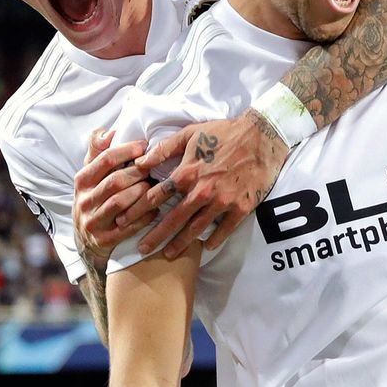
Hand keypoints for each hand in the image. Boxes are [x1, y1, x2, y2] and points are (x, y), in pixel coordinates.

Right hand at [74, 129, 154, 266]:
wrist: (86, 241)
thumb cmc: (95, 199)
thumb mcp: (90, 176)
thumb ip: (97, 153)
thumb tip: (106, 131)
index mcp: (82, 181)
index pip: (104, 160)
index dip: (126, 151)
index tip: (145, 146)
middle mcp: (84, 200)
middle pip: (115, 181)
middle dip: (138, 172)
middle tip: (157, 167)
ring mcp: (93, 221)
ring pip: (120, 203)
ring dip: (141, 193)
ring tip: (157, 186)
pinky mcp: (104, 240)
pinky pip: (127, 227)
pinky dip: (144, 217)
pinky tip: (156, 209)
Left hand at [133, 112, 290, 259]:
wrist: (262, 136)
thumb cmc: (224, 132)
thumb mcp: (189, 133)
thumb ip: (163, 149)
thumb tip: (139, 162)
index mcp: (187, 173)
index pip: (155, 197)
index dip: (136, 210)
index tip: (124, 221)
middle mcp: (202, 191)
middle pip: (173, 219)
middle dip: (154, 236)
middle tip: (141, 249)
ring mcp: (222, 202)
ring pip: (196, 228)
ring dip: (180, 243)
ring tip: (168, 254)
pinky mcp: (241, 207)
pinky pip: (225, 229)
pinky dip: (215, 239)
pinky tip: (206, 247)